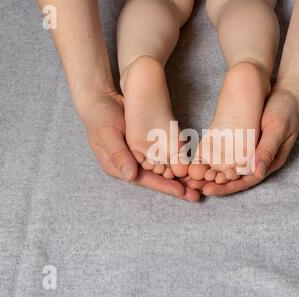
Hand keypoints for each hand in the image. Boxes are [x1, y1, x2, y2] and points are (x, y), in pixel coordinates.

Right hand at [78, 91, 200, 201]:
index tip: (181, 191)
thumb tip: (130, 176)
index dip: (164, 186)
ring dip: (179, 177)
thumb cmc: (100, 117)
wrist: (100, 100)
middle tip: (197, 194)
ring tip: (198, 184)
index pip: (144, 180)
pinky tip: (189, 165)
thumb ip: (118, 155)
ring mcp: (138, 156)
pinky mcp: (145, 147)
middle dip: (176, 187)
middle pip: (156, 179)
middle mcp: (130, 165)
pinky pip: (163, 158)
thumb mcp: (107, 135)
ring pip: (162, 170)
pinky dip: (175, 162)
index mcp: (119, 168)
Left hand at [188, 87, 298, 195]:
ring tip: (192, 176)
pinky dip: (213, 157)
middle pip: (234, 177)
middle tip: (193, 185)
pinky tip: (198, 159)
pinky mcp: (241, 140)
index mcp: (268, 163)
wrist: (288, 94)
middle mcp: (257, 160)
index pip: (245, 180)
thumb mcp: (277, 129)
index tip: (209, 189)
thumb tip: (257, 172)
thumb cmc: (286, 112)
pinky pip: (226, 153)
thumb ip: (267, 150)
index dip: (226, 187)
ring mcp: (248, 150)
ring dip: (211, 172)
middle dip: (214, 183)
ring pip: (228, 167)